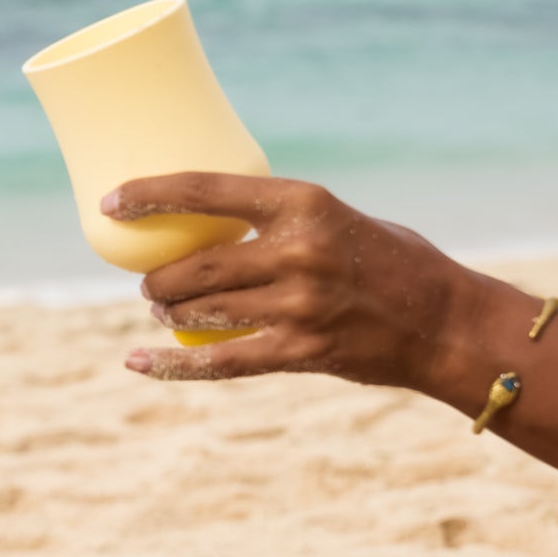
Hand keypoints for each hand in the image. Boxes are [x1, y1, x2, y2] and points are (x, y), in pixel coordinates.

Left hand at [102, 173, 464, 386]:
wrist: (446, 320)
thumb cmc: (392, 260)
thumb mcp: (339, 218)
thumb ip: (283, 221)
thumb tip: (214, 222)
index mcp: (304, 203)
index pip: (206, 191)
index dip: (150, 194)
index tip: (111, 202)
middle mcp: (298, 252)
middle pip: (196, 265)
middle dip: (158, 277)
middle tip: (149, 282)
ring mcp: (299, 305)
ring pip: (203, 311)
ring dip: (169, 313)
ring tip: (161, 309)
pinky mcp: (302, 351)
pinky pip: (222, 362)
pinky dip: (174, 365)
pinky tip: (138, 363)